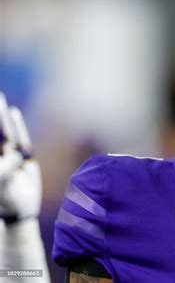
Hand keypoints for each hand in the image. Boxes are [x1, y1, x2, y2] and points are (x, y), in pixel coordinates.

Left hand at [0, 93, 41, 221]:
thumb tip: (13, 152)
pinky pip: (21, 137)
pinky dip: (19, 126)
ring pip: (7, 131)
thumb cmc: (6, 199)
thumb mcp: (1, 183)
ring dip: (2, 114)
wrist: (20, 211)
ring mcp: (11, 154)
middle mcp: (0, 154)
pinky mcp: (25, 157)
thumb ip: (4, 169)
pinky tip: (14, 112)